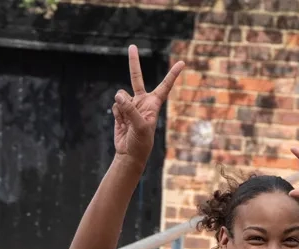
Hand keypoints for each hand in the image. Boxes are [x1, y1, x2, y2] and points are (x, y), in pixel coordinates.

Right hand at [112, 45, 183, 162]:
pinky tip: (122, 123)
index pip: (165, 86)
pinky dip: (117, 113)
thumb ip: (130, 109)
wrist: (130, 153)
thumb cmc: (141, 142)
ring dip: (122, 106)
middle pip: (136, 78)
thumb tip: (119, 94)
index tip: (182, 63)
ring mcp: (131, 105)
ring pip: (121, 95)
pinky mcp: (121, 111)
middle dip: (134, 62)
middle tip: (132, 46)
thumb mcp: (140, 126)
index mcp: (154, 104)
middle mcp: (143, 101)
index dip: (173, 74)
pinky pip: (116, 105)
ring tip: (127, 121)